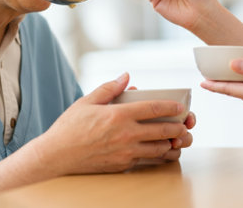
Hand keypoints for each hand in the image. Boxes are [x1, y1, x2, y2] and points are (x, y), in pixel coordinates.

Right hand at [34, 73, 188, 175]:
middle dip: (178, 127)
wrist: (56, 156)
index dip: (170, 106)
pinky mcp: (122, 166)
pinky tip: (162, 152)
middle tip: (186, 124)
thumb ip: (110, 88)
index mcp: (119, 115)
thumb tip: (126, 76)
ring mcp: (125, 153)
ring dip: (172, 144)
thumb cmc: (70, 127)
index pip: (152, 109)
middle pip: (161, 131)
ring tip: (178, 139)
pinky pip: (147, 162)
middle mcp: (126, 135)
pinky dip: (159, 157)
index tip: (180, 106)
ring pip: (158, 150)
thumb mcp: (88, 101)